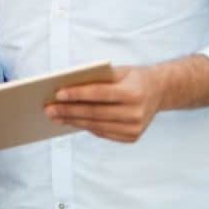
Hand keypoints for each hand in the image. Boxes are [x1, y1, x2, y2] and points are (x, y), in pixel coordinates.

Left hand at [44, 66, 163, 142]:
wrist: (160, 91)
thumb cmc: (134, 78)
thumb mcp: (119, 71)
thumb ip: (98, 78)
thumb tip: (67, 88)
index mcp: (133, 92)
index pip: (99, 93)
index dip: (77, 94)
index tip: (57, 94)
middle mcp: (135, 112)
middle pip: (95, 112)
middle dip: (68, 111)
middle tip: (48, 109)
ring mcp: (135, 127)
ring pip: (97, 125)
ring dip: (73, 121)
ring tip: (55, 117)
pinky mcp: (132, 137)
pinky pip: (103, 133)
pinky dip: (86, 127)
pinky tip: (71, 122)